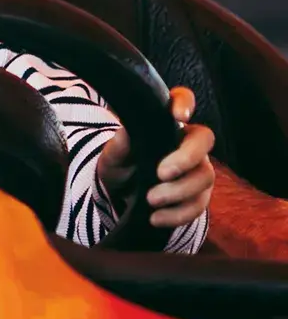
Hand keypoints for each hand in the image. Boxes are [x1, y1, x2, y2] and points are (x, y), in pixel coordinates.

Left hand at [101, 86, 216, 228]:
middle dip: (186, 158)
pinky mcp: (198, 195)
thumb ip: (120, 146)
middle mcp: (188, 143)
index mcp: (167, 123)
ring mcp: (198, 169)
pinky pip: (199, 205)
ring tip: (151, 200)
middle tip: (161, 173)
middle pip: (205, 140)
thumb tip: (126, 133)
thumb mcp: (113, 156)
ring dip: (179, 191)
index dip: (184, 103)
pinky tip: (156, 218)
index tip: (178, 116)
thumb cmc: (121, 165)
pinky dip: (178, 214)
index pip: (182, 100)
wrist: (122, 195)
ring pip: (205, 176)